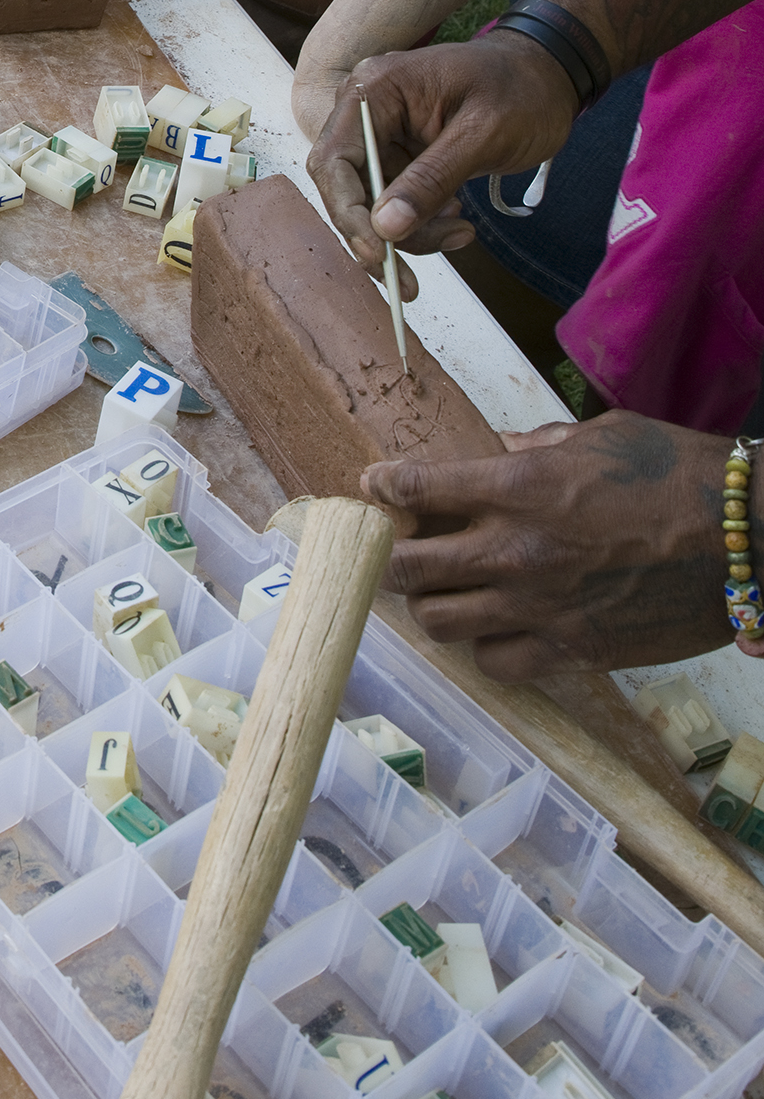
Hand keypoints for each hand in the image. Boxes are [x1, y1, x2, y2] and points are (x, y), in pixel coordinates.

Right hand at [306, 36, 577, 285]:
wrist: (548, 76)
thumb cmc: (522, 92)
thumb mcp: (484, 134)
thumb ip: (432, 179)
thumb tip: (385, 229)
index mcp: (376, 88)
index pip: (335, 159)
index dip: (349, 212)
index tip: (379, 254)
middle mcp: (366, 109)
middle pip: (347, 186)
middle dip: (380, 233)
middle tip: (411, 279)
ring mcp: (381, 134)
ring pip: (371, 203)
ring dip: (409, 233)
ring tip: (460, 231)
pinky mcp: (399, 155)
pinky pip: (394, 202)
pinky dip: (421, 222)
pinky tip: (457, 219)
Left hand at [367, 414, 729, 678]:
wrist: (748, 540)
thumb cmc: (681, 473)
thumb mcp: (604, 435)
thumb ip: (541, 442)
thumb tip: (502, 445)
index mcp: (519, 484)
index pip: (417, 489)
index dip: (383, 487)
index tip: (372, 486)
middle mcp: (515, 550)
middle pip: (407, 568)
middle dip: (383, 558)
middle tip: (385, 551)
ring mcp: (539, 607)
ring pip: (440, 623)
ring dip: (430, 606)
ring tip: (440, 593)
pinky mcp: (572, 651)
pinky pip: (497, 663)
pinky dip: (484, 648)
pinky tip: (494, 630)